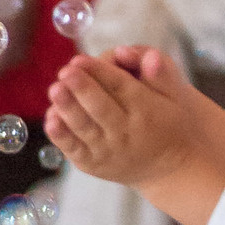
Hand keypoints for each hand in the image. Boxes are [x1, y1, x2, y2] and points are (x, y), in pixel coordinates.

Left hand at [46, 42, 224, 224]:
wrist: (170, 168)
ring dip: (68, 108)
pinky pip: (74, 150)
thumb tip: (152, 56)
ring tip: (55, 89)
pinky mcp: (93, 165)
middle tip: (65, 71)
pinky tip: (50, 119)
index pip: (120, 87)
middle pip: (100, 107)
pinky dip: (61, 136)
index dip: (99, 71)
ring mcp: (108, 151)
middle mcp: (126, 133)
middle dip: (82, 88)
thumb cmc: (168, 123)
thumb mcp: (175, 96)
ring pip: (84, 128)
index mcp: (145, 111)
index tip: (79, 59)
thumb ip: (162, 74)